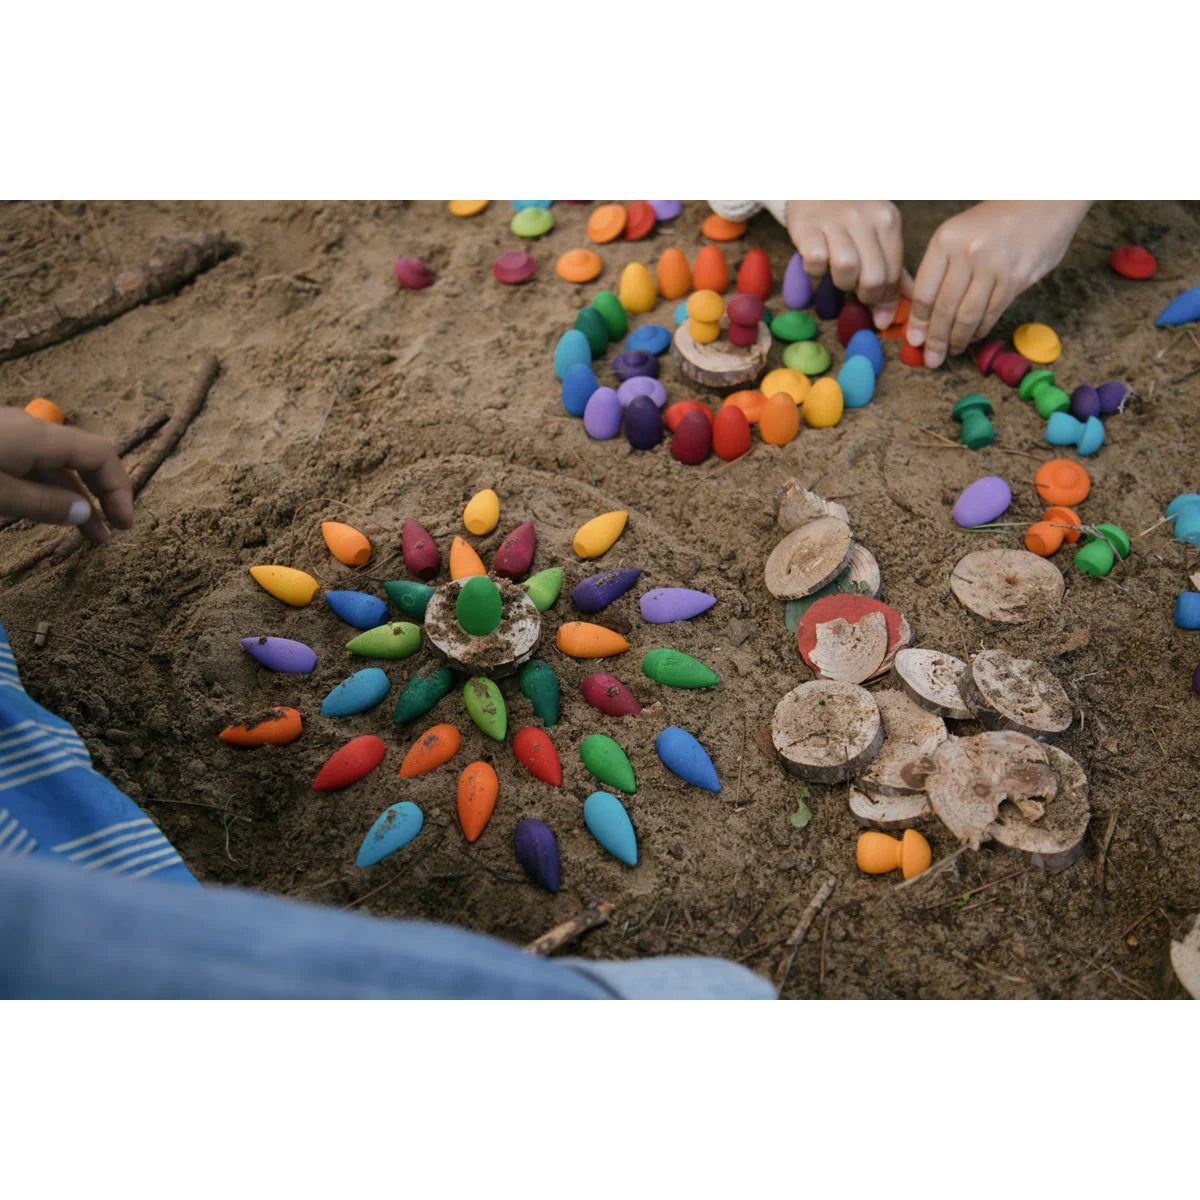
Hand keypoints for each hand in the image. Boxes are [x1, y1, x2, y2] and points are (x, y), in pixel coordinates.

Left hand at [0, 410, 133, 542]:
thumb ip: (42, 504)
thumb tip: (85, 514)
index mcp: (38, 437)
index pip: (100, 455)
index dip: (120, 489)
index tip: (124, 524)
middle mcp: (31, 430)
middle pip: (84, 457)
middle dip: (105, 493)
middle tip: (115, 528)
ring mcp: (14, 435)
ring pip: (58, 465)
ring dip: (78, 496)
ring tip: (90, 533)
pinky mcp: (0, 444)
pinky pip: (36, 465)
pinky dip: (52, 489)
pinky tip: (54, 510)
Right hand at [784, 201, 903, 326]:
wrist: (815, 182)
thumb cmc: (850, 214)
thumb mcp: (879, 231)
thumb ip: (894, 265)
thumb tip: (911, 302)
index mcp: (888, 220)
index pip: (893, 272)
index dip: (886, 298)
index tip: (879, 310)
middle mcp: (865, 217)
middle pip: (873, 276)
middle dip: (867, 296)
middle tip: (860, 295)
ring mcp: (835, 221)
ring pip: (846, 270)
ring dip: (843, 283)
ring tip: (840, 277)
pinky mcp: (808, 227)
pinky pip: (816, 262)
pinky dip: (816, 271)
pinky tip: (819, 263)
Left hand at [906, 201, 1091, 367]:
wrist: (1045, 198)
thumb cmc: (995, 219)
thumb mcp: (960, 232)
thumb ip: (942, 266)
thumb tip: (925, 311)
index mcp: (945, 240)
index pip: (925, 291)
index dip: (918, 322)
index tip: (914, 340)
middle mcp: (967, 253)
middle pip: (944, 308)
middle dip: (935, 339)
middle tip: (931, 359)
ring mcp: (993, 266)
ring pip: (968, 315)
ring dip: (957, 339)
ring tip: (951, 351)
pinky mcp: (1016, 278)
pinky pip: (992, 313)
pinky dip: (980, 329)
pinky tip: (974, 337)